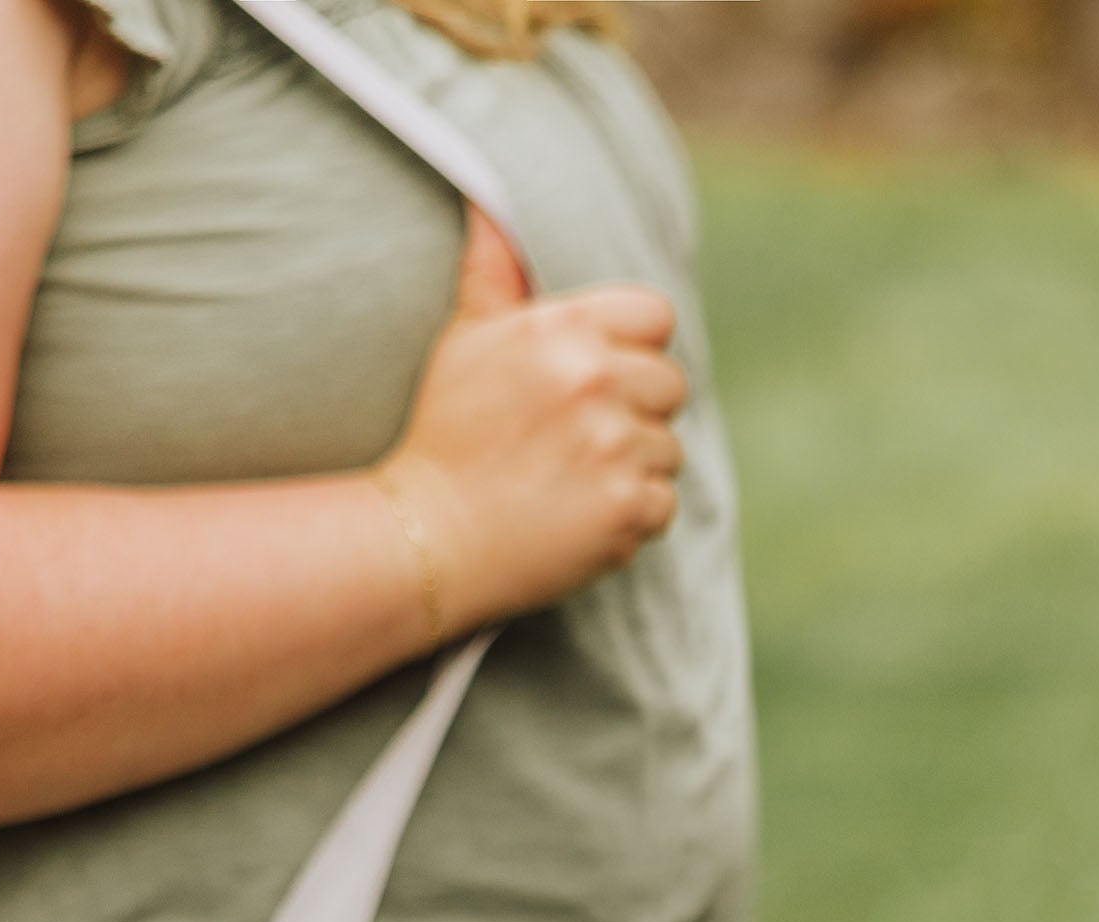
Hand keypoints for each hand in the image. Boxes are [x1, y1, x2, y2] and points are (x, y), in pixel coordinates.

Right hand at [378, 209, 688, 633]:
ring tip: (569, 478)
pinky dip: (630, 515)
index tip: (596, 378)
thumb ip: (494, 273)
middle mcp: (594, 380)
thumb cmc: (446, 434)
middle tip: (574, 437)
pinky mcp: (629, 506)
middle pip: (670, 383)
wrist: (428, 538)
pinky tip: (577, 514)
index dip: (633, 348)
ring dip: (632, 466)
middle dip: (634, 409)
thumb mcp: (463, 341)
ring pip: (668, 447)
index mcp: (561, 330)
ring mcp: (616, 445)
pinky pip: (663, 502)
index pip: (655, 316)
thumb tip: (490, 206)